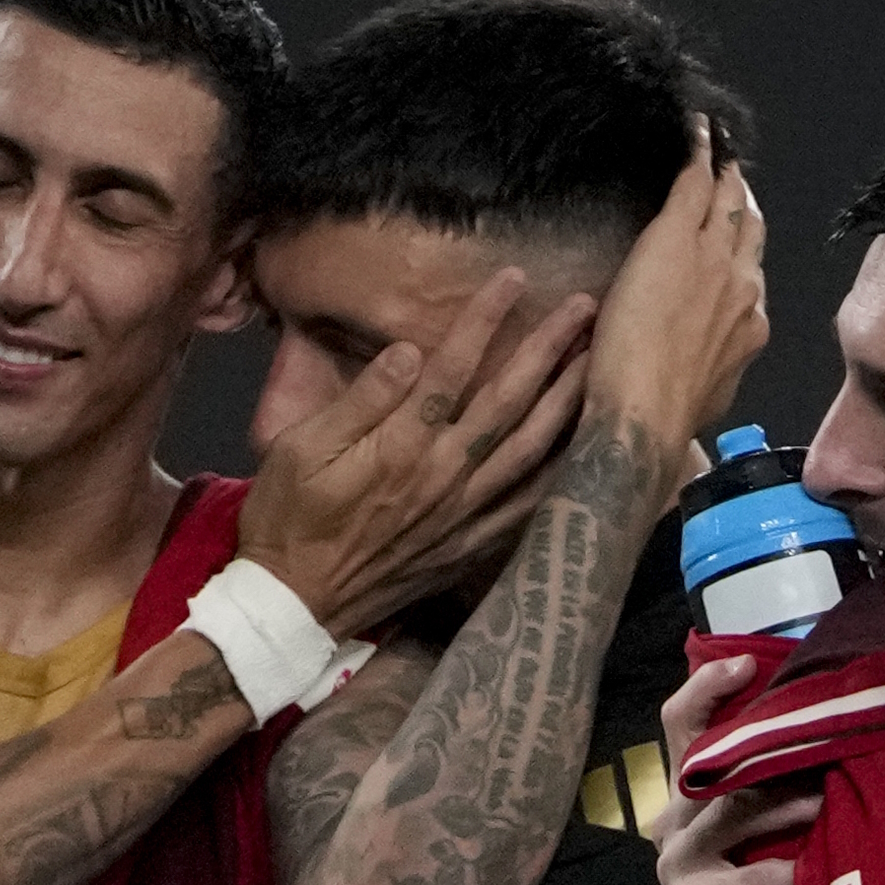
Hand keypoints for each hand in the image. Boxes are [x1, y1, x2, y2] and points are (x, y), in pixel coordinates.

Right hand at [238, 270, 597, 637]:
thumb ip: (361, 400)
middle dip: (550, 350)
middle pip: (509, 402)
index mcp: (402, 446)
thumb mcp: (300, 449)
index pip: (453, 368)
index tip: (515, 279)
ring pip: (532, 450)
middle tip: (585, 309)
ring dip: (568, 403)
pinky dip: (562, 477)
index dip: (486, 320)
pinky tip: (586, 452)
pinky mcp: (471, 546)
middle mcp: (445, 476)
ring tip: (598, 364)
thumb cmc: (287, 520)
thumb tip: (407, 350)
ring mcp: (465, 514)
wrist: (296, 605)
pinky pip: (529, 508)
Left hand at [586, 118, 768, 446]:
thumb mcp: (706, 395)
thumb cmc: (665, 417)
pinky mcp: (678, 237)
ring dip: (726, 177)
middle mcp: (743, 287)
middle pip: (752, 230)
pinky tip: (698, 129)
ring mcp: (715, 258)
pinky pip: (695, 182)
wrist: (645, 413)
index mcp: (748, 327)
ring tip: (721, 156)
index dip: (746, 250)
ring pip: (729, 203)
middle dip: (745, 204)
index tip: (738, 237)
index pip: (751, 274)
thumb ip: (715, 370)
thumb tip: (710, 371)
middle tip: (735, 179)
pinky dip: (700, 151)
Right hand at [652, 656, 818, 884]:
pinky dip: (788, 873)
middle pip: (708, 760)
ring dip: (789, 802)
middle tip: (821, 728)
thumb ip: (781, 791)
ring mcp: (677, 860)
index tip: (742, 661)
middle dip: (766, 742)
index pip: (682, 726)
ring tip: (832, 797)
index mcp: (689, 795)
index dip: (706, 689)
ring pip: (733, 810)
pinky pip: (749, 877)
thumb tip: (841, 735)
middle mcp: (673, 818)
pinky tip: (814, 872)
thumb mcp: (770, 836)